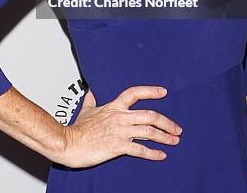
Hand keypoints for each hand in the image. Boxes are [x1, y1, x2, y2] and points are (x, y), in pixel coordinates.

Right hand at [59, 85, 182, 168]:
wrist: (69, 142)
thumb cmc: (77, 128)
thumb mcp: (86, 110)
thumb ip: (91, 100)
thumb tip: (91, 91)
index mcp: (114, 106)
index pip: (134, 93)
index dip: (150, 91)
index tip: (163, 92)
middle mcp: (120, 117)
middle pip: (149, 115)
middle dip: (166, 122)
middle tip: (177, 128)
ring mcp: (120, 131)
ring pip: (148, 132)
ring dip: (164, 137)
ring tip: (174, 141)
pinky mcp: (117, 146)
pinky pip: (140, 149)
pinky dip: (153, 153)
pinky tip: (161, 155)